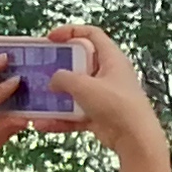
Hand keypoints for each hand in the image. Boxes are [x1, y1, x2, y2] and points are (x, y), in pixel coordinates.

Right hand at [37, 26, 171, 168]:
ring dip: (56, 96)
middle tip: (39, 69)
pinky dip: (60, 118)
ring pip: (76, 91)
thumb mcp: (84, 85)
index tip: (50, 38)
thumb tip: (53, 82)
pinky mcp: (101, 116)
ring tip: (35, 99)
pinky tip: (42, 124)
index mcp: (112, 59)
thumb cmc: (115, 105)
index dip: (71, 31)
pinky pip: (76, 114)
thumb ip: (62, 78)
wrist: (136, 140)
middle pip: (81, 63)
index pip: (93, 34)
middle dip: (59, 66)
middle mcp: (110, 75)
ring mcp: (105, 96)